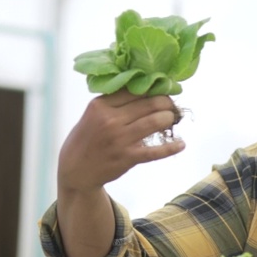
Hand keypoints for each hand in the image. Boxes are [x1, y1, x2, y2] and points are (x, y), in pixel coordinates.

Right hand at [57, 90, 184, 192]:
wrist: (76, 170)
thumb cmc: (86, 138)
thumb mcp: (92, 113)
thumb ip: (113, 101)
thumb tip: (143, 87)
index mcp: (101, 105)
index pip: (135, 89)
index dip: (153, 88)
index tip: (163, 88)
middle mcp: (111, 120)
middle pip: (149, 103)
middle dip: (166, 102)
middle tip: (171, 105)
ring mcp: (120, 140)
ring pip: (155, 122)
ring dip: (170, 118)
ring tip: (173, 118)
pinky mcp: (128, 157)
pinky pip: (156, 151)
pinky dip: (172, 147)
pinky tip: (181, 144)